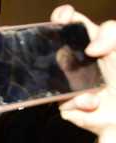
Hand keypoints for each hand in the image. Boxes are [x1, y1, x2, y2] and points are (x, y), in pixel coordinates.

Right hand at [52, 5, 115, 135]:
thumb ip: (112, 35)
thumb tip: (91, 48)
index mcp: (89, 44)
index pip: (71, 24)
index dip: (63, 16)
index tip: (62, 18)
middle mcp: (74, 63)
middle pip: (52, 48)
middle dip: (51, 46)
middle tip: (66, 53)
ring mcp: (66, 84)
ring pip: (55, 79)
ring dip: (76, 82)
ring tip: (96, 90)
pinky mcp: (65, 106)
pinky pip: (66, 102)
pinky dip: (82, 101)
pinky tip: (94, 103)